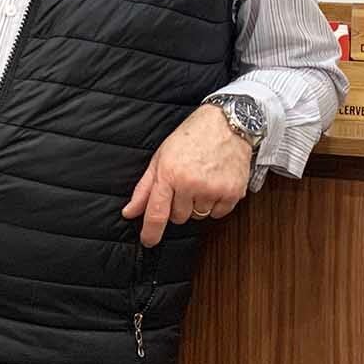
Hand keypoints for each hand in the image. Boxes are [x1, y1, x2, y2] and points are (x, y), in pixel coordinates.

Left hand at [121, 103, 252, 246]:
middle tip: (185, 183)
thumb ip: (144, 188)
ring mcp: (213, 189)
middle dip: (179, 205)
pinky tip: (216, 183)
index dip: (151, 232)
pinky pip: (218, 214)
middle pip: (178, 217)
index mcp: (170, 174)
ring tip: (202, 179)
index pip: (157, 213)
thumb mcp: (161, 157)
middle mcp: (191, 184)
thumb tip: (130, 212)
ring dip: (198, 204)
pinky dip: (216, 204)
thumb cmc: (192, 137)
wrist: (227, 123)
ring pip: (198, 216)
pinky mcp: (233, 193)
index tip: (148, 241)